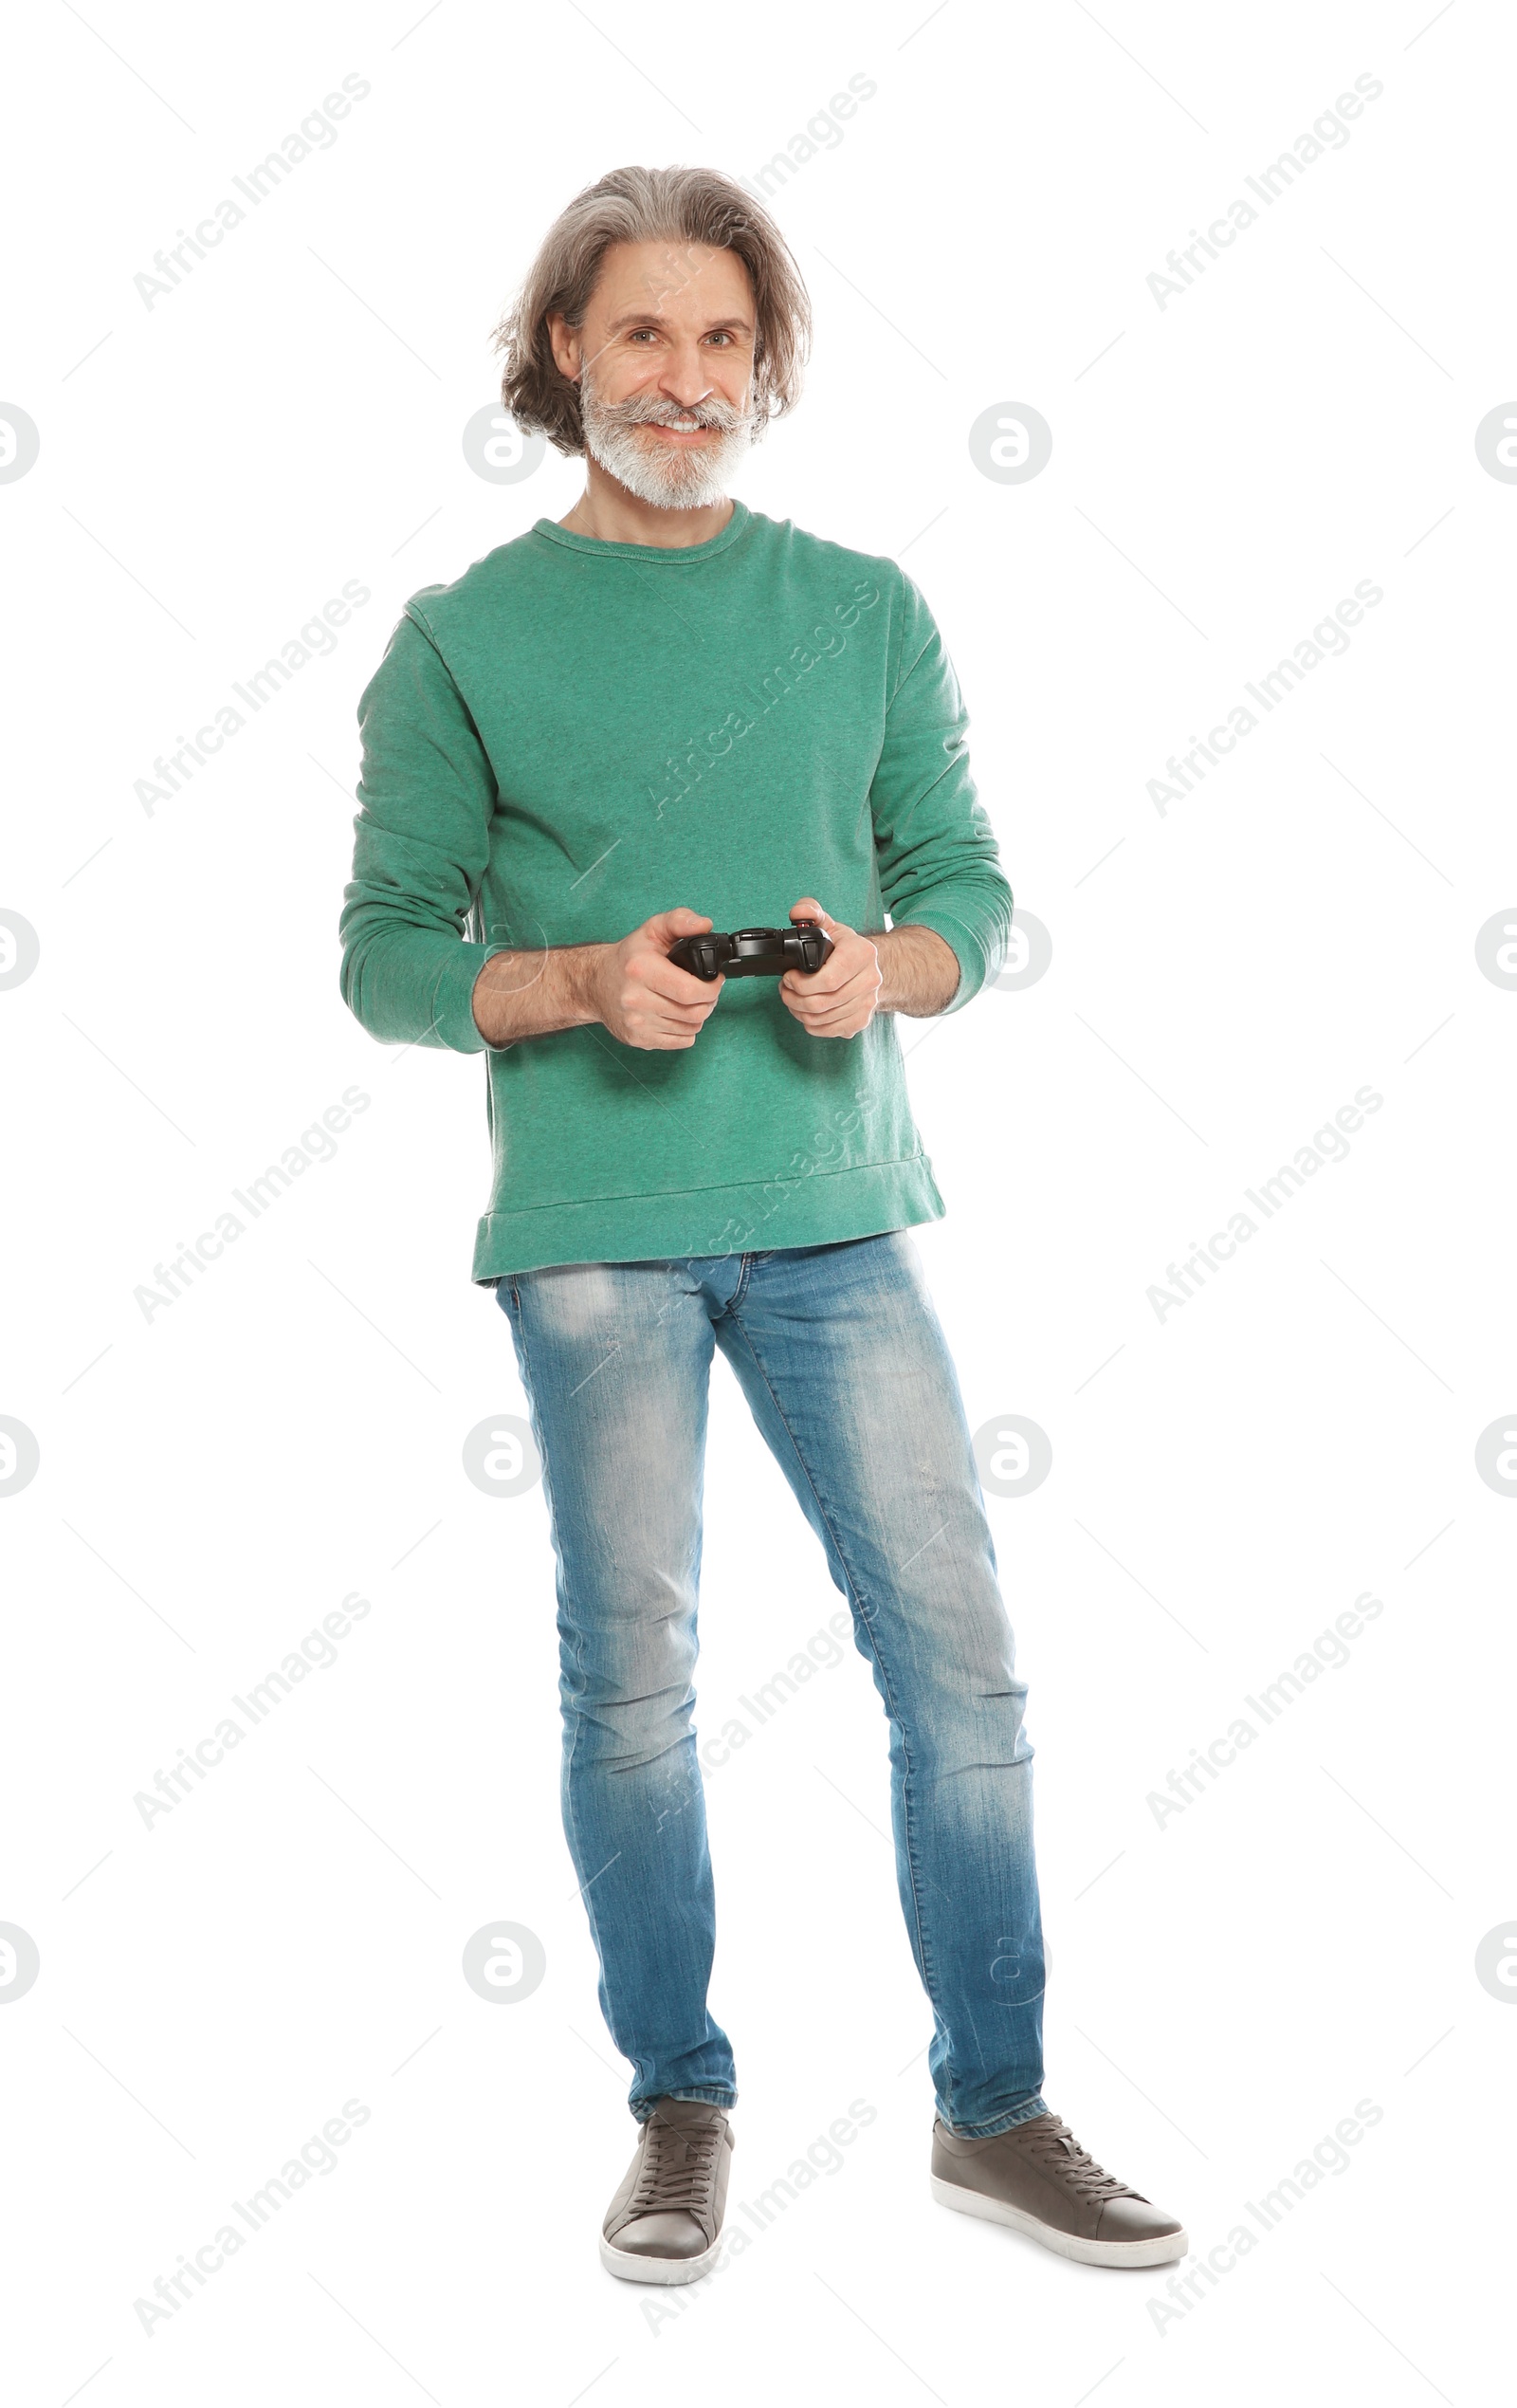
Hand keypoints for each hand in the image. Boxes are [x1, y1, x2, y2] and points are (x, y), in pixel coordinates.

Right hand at [586, 907, 723, 1049]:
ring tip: (689, 1000)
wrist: (594, 983)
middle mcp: (635, 999)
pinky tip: (677, 1014)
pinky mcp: (638, 1039)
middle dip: (709, 1001)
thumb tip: (705, 925)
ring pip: (691, 1028)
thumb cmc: (629, 957)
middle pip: (694, 1012)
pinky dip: (687, 1030)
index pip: (690, 990)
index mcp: (641, 969)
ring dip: (698, 1015)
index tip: (714, 979)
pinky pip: (681, 1041)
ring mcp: (636, 1023)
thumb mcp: (652, 929)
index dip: (712, 987)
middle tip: (705, 990)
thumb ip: (680, 920)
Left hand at [778, 899, 880, 1039]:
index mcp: (862, 953)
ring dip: (799, 1012)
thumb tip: (798, 913)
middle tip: (785, 990)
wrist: (869, 967)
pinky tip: (806, 1013)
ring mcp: (868, 1003)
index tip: (788, 977)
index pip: (828, 980)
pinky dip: (812, 1025)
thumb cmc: (844, 947)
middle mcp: (870, 980)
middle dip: (794, 999)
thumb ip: (810, 912)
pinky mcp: (862, 1020)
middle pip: (823, 1003)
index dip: (801, 983)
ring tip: (792, 999)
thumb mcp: (828, 924)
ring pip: (823, 1019)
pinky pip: (830, 1031)